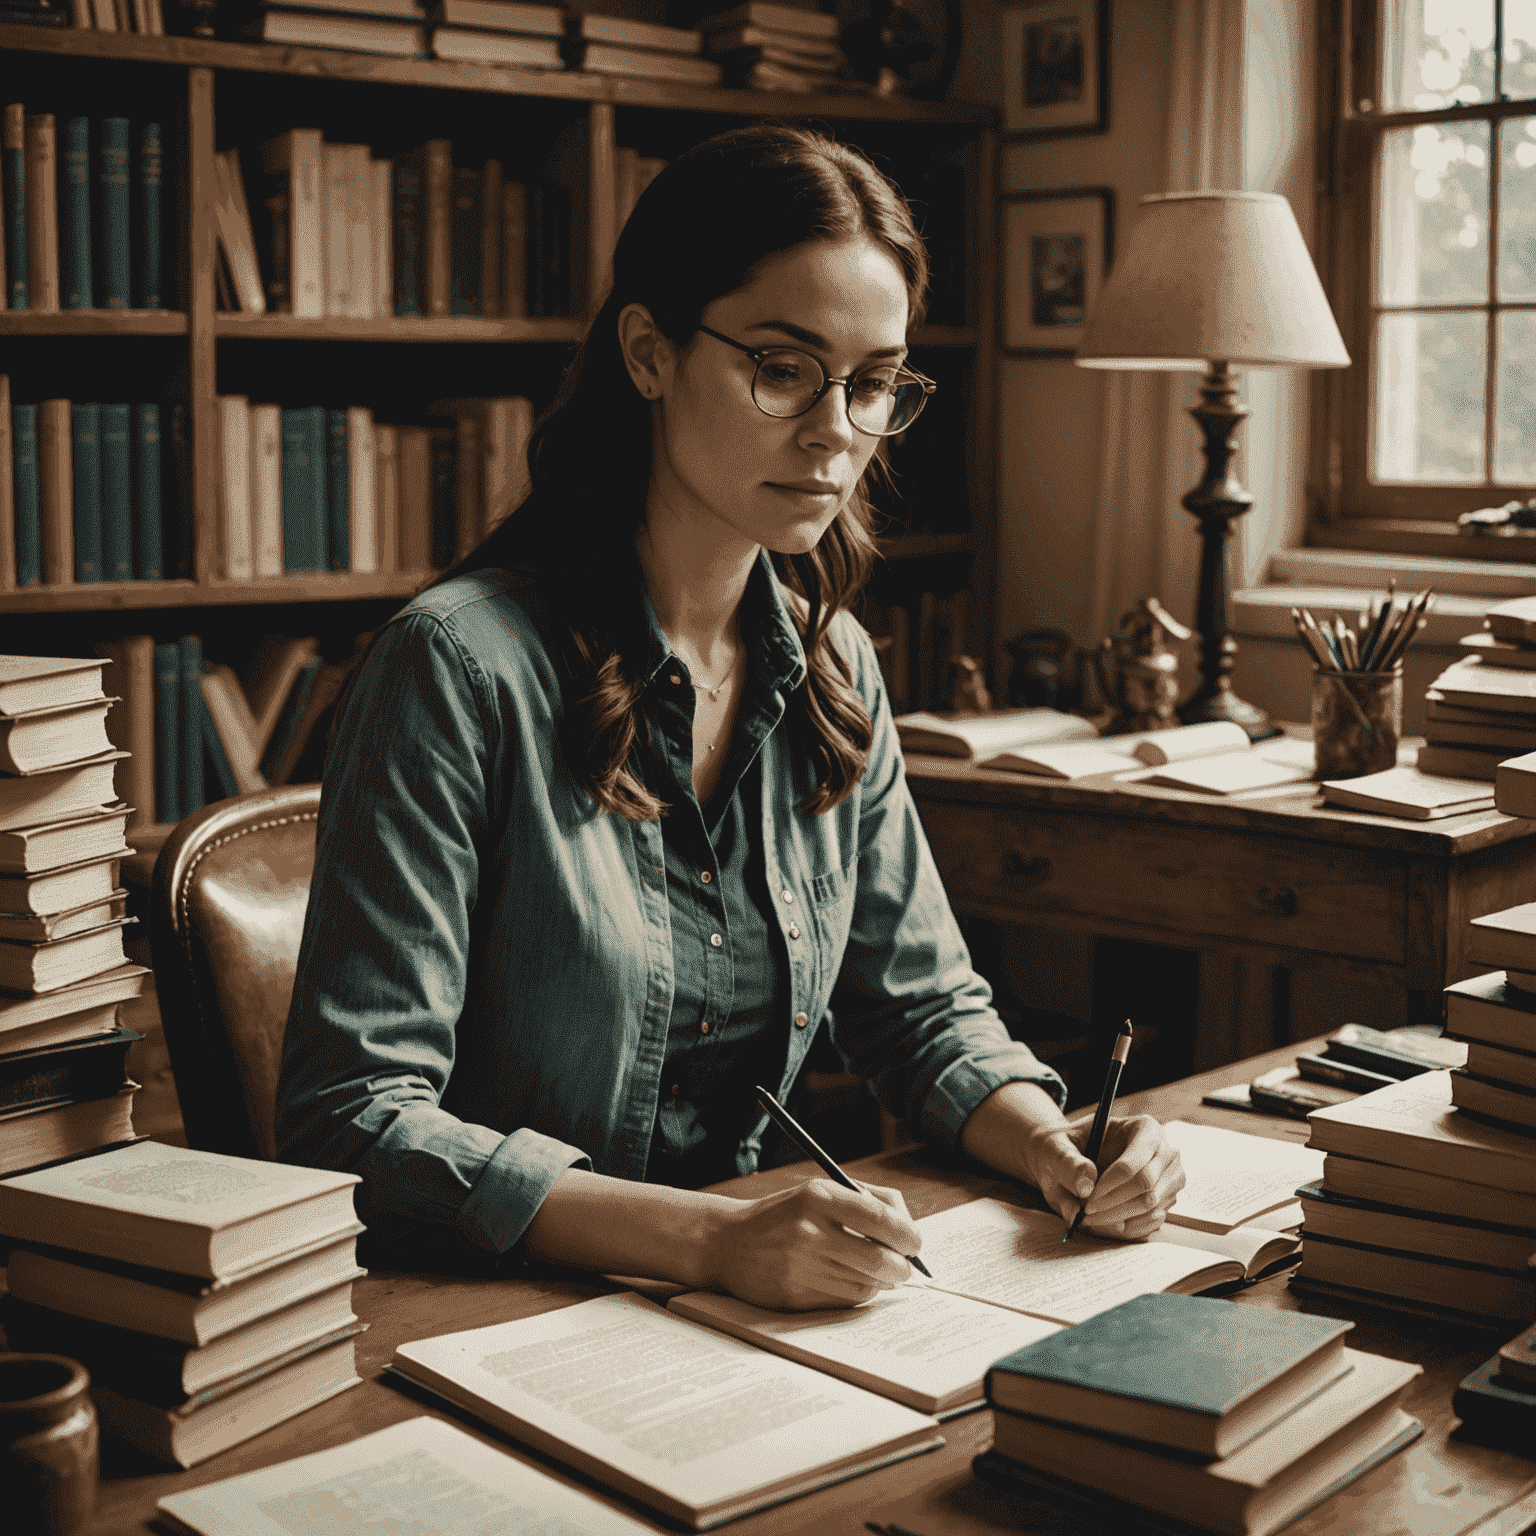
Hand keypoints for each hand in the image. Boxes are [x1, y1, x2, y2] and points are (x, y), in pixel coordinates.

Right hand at [702, 1179, 921, 1310]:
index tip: (914, 1243)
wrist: (727, 1243)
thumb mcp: (818, 1191)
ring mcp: (802, 1266)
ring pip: (868, 1285)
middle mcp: (810, 1231)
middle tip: (902, 1266)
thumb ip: (865, 1202)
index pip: (883, 1219)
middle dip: (902, 1267)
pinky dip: (859, 1293)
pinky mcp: (796, 1296)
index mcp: (819, 1197)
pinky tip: (850, 1280)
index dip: (909, 1236)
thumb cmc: (783, 1214)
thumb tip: (909, 1230)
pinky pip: (847, 1301)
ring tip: (873, 1270)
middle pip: (881, 1260)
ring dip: (880, 1281)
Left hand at [1022, 1114, 1184, 1239]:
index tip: (1087, 1201)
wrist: (1072, 1158)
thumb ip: (1068, 1162)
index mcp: (1144, 1128)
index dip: (1110, 1185)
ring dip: (1118, 1218)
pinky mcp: (1167, 1200)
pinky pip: (1153, 1221)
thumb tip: (1086, 1187)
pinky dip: (1128, 1227)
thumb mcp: (1057, 1146)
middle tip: (1085, 1214)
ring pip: (1151, 1207)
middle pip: (1146, 1187)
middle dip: (1113, 1204)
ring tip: (1089, 1218)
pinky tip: (1105, 1221)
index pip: (1134, 1162)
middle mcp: (1166, 1152)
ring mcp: (1171, 1177)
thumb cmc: (1067, 1147)